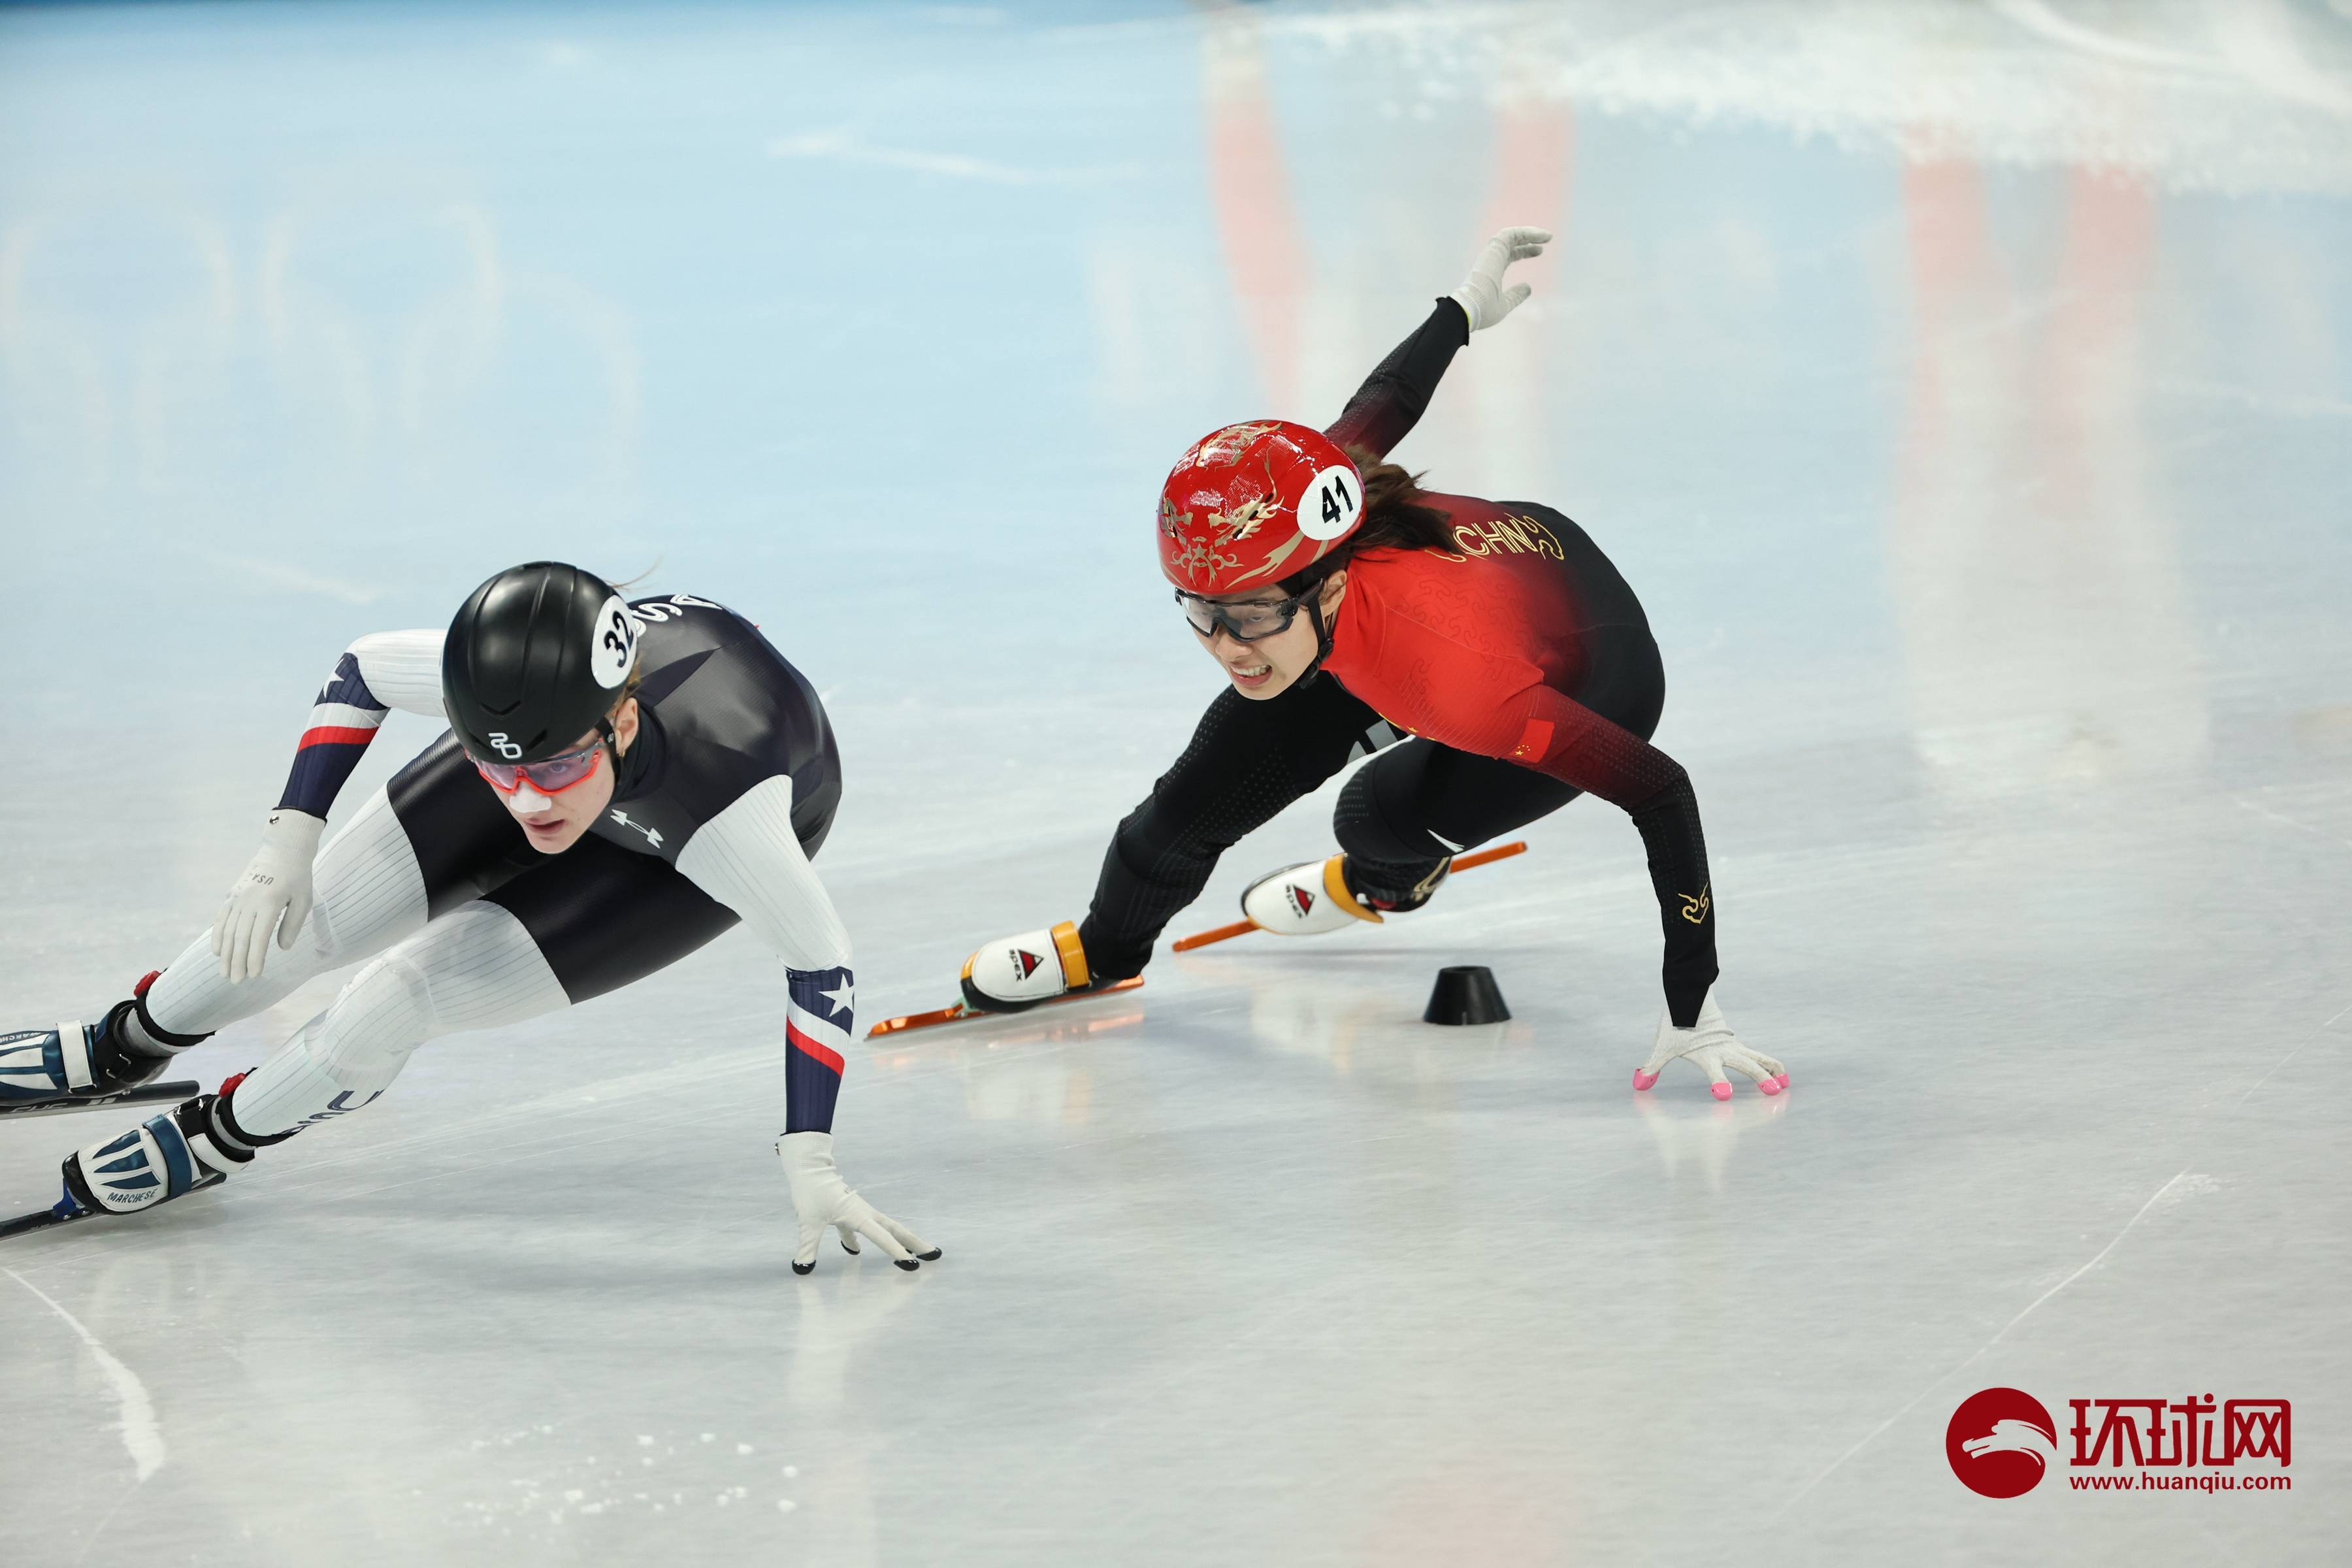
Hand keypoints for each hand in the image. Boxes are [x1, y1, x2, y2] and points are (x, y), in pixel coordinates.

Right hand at [213, 811, 324, 983]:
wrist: (283, 849)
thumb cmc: (298, 876)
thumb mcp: (303, 899)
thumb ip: (292, 924)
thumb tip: (281, 948)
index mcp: (269, 903)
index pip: (259, 937)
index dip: (255, 958)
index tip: (254, 975)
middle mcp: (249, 901)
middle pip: (240, 938)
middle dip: (237, 962)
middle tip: (236, 982)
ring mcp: (238, 897)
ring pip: (227, 930)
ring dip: (225, 954)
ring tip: (224, 973)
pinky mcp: (232, 894)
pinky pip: (221, 918)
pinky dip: (217, 936)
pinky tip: (217, 952)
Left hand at [777, 1131, 939, 1274]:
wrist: (809, 1168)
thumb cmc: (811, 1192)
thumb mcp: (808, 1222)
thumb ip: (807, 1246)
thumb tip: (801, 1268)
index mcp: (859, 1216)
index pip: (882, 1237)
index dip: (896, 1251)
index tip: (911, 1263)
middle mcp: (865, 1214)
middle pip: (896, 1230)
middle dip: (914, 1242)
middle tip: (933, 1254)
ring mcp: (860, 1212)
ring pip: (886, 1229)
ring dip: (900, 1240)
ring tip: (913, 1253)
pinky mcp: (851, 1212)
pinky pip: (866, 1230)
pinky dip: (866, 1239)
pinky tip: (856, 1251)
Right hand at [1447, 225, 1552, 331]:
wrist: (1468, 309)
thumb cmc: (1483, 311)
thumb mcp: (1504, 305)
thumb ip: (1515, 296)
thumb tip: (1528, 287)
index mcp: (1491, 272)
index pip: (1509, 255)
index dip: (1524, 252)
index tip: (1539, 251)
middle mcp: (1490, 261)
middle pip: (1511, 244)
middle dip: (1528, 241)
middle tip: (1545, 242)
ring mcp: (1491, 255)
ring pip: (1511, 236)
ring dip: (1530, 233)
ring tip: (1547, 236)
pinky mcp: (1493, 250)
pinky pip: (1511, 234)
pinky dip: (1526, 232)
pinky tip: (1540, 236)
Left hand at [1633, 989, 1786, 1100]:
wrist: (1688, 997)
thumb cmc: (1675, 1025)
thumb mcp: (1662, 1047)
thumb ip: (1652, 1066)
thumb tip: (1638, 1083)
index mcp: (1707, 1055)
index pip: (1714, 1073)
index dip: (1719, 1083)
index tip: (1724, 1096)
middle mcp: (1724, 1052)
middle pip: (1747, 1066)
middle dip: (1760, 1079)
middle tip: (1772, 1093)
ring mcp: (1734, 1047)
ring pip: (1758, 1059)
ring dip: (1772, 1071)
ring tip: (1784, 1085)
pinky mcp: (1738, 1044)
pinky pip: (1758, 1055)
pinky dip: (1771, 1064)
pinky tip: (1781, 1074)